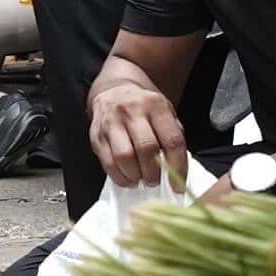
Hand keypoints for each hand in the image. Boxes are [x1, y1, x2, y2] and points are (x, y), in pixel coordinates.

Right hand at [86, 71, 191, 191]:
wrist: (114, 90)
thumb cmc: (144, 107)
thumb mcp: (165, 112)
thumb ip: (173, 135)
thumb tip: (178, 168)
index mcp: (156, 106)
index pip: (172, 140)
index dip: (178, 166)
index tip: (178, 185)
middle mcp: (132, 111)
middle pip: (146, 149)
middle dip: (153, 173)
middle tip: (155, 180)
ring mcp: (112, 123)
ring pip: (124, 158)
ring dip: (136, 176)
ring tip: (141, 178)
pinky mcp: (97, 136)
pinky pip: (108, 163)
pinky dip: (120, 177)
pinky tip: (128, 177)